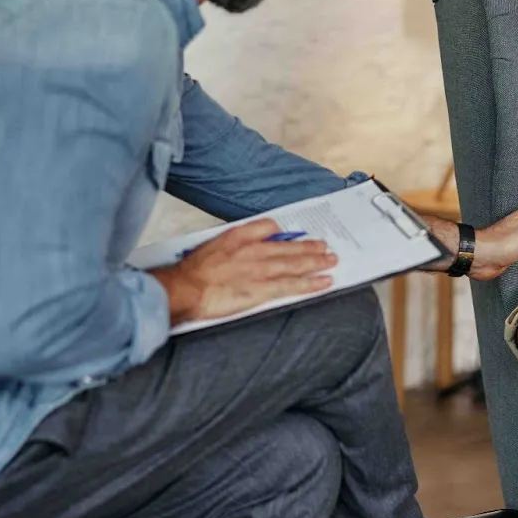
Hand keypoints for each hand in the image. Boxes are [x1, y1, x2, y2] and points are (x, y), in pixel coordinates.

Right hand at [148, 219, 335, 325]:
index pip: (269, 227)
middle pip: (289, 247)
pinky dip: (311, 283)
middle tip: (325, 247)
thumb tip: (255, 235)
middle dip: (310, 247)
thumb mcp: (213, 243)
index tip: (295, 236)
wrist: (187, 288)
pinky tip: (324, 281)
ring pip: (296, 264)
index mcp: (241, 237)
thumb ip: (236, 237)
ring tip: (331, 260)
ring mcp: (261, 270)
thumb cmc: (195, 270)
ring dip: (317, 262)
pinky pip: (293, 286)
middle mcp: (255, 251)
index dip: (283, 233)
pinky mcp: (263, 290)